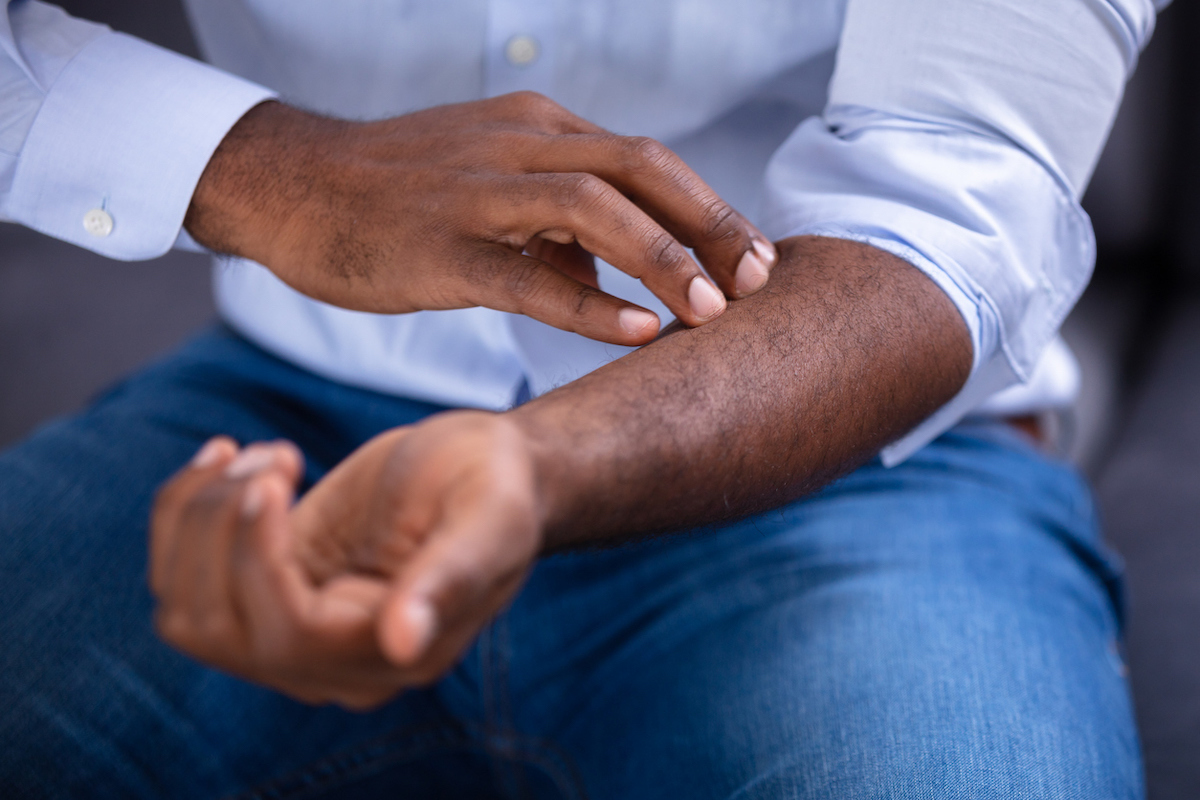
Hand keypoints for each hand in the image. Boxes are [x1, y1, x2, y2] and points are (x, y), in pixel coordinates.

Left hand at [149, 412, 542, 708]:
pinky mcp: (264, 589)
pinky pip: (183, 578)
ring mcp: (290, 630)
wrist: (484, 469)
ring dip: (195, 519)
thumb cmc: (495, 488)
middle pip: (219, 628)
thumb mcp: (489, 520)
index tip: (271, 480)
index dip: (258, 560)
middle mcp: (332, 662)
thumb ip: (451, 577)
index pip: (290, 636)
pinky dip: (184, 512)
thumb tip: (401, 641)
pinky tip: (236, 459)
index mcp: (393, 656)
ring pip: (186, 610)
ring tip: (261, 455)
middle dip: (220, 528)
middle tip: (274, 457)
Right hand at [184, 93, 776, 344]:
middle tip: (757, 281)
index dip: (710, 208)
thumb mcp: (491, 185)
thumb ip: (558, 224)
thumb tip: (618, 273)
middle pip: (639, 169)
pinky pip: (527, 273)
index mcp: (537, 128)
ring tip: (711, 310)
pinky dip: (590, 299)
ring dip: (663, 259)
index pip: (645, 160)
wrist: (291, 186)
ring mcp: (476, 192)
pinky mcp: (438, 247)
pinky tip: (637, 329)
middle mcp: (517, 145)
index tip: (754, 258)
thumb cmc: (397, 193)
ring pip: (593, 209)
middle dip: (710, 225)